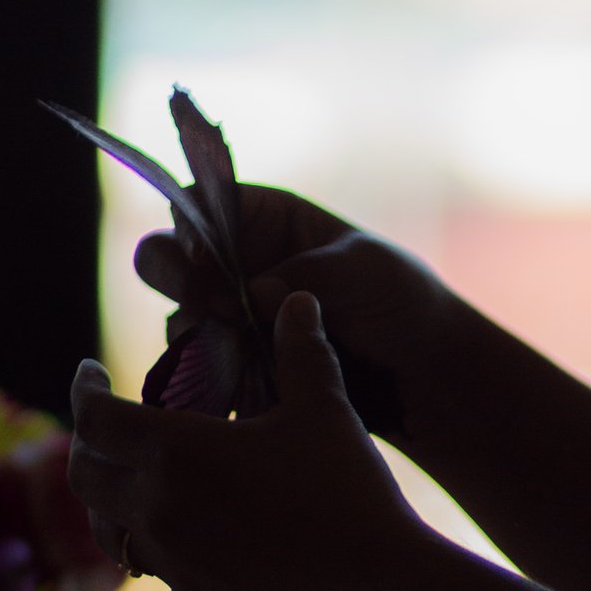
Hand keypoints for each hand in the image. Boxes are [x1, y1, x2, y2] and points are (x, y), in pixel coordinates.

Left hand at [55, 294, 419, 590]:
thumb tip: (295, 297)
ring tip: (116, 494)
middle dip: (87, 445)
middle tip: (107, 428)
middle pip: (87, 474)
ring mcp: (175, 567)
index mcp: (176, 450)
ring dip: (101, 512)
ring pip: (107, 538)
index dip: (85, 389)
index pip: (97, 415)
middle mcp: (159, 508)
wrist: (381, 580)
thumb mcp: (325, 405)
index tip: (91, 373)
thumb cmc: (349, 486)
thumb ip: (301, 347)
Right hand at [133, 185, 444, 436]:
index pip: (202, 203)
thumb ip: (308, 274)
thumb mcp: (364, 271)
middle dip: (176, 277)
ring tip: (240, 353)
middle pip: (167, 256)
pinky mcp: (236, 368)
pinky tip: (239, 387)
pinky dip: (211, 378)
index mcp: (266, 219)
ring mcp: (231, 317)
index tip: (203, 258)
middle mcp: (237, 264)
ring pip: (179, 318)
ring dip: (197, 335)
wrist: (423, 373)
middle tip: (210, 306)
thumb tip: (253, 292)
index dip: (190, 223)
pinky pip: (200, 371)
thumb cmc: (402, 300)